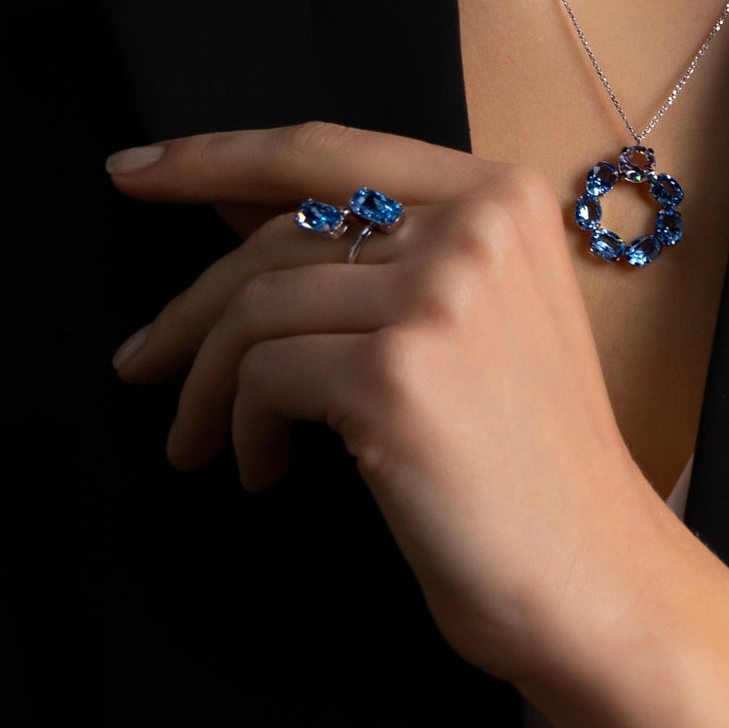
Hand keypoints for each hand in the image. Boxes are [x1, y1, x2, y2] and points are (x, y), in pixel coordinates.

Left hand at [105, 118, 675, 685]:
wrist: (594, 578)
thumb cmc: (524, 467)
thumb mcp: (472, 323)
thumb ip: (372, 252)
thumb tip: (229, 203)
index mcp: (501, 196)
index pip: (328, 149)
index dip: (218, 156)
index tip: (134, 172)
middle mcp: (476, 226)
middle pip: (279, 231)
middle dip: (190, 304)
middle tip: (136, 362)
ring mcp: (440, 295)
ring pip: (257, 304)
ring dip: (205, 384)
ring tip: (198, 442)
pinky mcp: (397, 373)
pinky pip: (264, 376)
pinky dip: (240, 429)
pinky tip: (259, 471)